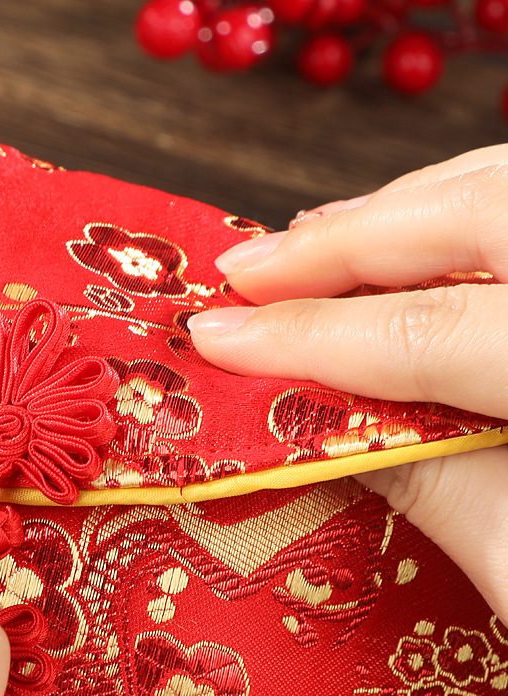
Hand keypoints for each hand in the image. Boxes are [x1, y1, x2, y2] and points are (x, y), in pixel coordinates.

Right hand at [188, 145, 507, 621]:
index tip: (216, 337)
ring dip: (400, 213)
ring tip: (303, 248)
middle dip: (349, 237)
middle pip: (491, 215)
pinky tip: (403, 243)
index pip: (442, 337)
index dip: (314, 336)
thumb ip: (428, 480)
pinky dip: (463, 218)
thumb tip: (306, 415)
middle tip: (246, 269)